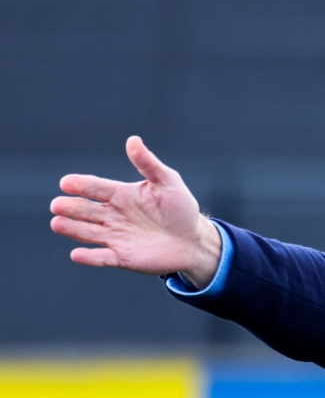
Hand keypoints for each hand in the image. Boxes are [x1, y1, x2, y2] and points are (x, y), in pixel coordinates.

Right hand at [50, 136, 222, 288]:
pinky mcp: (122, 257)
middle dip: (70, 207)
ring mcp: (116, 236)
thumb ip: (148, 164)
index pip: (95, 188)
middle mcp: (113, 215)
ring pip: (87, 232)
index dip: (80, 185)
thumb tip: (133, 140)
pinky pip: (102, 258)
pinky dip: (89, 257)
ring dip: (72, 229)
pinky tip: (76, 255)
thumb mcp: (168, 182)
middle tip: (57, 205)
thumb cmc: (181, 209)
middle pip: (85, 210)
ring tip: (57, 224)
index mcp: (121, 195)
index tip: (66, 183)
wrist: (194, 241)